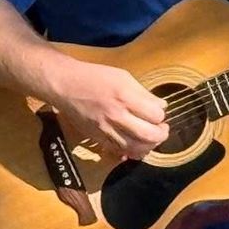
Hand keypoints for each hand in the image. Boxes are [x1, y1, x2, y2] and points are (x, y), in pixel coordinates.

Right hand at [43, 59, 168, 159]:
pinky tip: (136, 144)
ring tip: (151, 138)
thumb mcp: (123, 76)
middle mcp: (116, 116)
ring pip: (136, 148)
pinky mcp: (98, 138)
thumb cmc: (94, 77)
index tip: (159, 112)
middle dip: (161, 134)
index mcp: (124, 97)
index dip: (161, 115)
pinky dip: (132, 151)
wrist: (66, 85)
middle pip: (149, 136)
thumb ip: (143, 93)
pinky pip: (120, 151)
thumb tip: (161, 106)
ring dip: (148, 145)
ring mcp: (106, 130)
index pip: (155, 115)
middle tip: (162, 129)